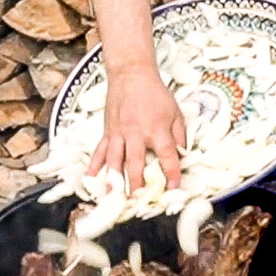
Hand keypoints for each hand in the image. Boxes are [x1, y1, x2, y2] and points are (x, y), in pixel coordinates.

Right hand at [90, 61, 185, 193]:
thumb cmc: (156, 93)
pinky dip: (96, 164)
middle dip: (137, 184)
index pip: (167, 156)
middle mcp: (136, 134)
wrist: (131, 74)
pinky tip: (92, 177)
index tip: (172, 187)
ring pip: (115, 160)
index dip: (171, 173)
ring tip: (114, 196)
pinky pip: (100, 150)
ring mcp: (119, 133)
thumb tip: (183, 154)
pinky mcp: (108, 130)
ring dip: (115, 179)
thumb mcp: (175, 112)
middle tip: (138, 200)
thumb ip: (180, 135)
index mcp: (156, 129)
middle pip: (136, 163)